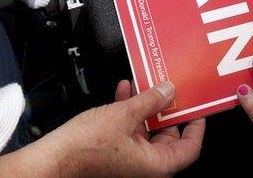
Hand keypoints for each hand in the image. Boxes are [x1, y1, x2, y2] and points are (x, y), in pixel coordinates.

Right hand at [0, 81, 204, 176]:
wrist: (55, 157)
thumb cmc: (85, 147)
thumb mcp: (124, 115)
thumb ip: (150, 101)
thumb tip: (168, 91)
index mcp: (155, 165)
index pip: (190, 148)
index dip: (195, 126)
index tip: (196, 108)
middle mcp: (145, 167)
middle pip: (168, 137)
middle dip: (165, 110)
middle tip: (168, 90)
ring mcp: (130, 162)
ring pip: (147, 131)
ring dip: (145, 107)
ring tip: (143, 85)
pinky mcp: (115, 154)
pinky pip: (130, 132)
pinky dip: (129, 113)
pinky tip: (123, 92)